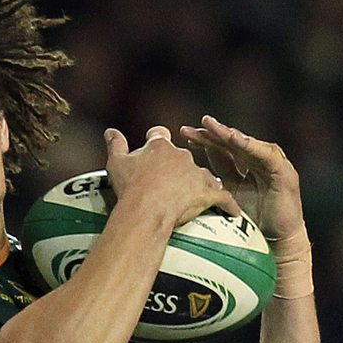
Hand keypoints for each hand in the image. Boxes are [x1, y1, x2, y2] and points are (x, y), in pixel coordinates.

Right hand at [103, 125, 241, 229]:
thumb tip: (109, 130)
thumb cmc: (130, 186)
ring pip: (203, 174)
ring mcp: (196, 173)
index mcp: (160, 147)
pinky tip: (233, 211)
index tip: (152, 148)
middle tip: (168, 182)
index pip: (159, 135)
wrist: (145, 209)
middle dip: (176, 167)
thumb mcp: (116, 163)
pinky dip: (228, 204)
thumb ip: (115, 144)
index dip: (155, 141)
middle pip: (182, 156)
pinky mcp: (207, 192)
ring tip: (197, 194)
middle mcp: (181, 156)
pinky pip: (222, 197)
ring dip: (200, 182)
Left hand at [179, 116, 304, 242]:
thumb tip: (189, 173)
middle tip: (190, 128)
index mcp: (244, 164)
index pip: (222, 148)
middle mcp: (258, 159)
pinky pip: (266, 155)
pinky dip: (251, 146)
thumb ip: (215, 181)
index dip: (204, 140)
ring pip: (247, 144)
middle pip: (232, 142)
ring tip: (211, 127)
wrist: (278, 240)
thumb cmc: (254, 220)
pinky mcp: (284, 171)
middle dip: (211, 133)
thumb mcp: (229, 196)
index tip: (184, 134)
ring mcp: (272, 163)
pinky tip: (235, 139)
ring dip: (229, 134)